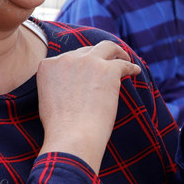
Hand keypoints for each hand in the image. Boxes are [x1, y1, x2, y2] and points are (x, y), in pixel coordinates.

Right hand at [36, 40, 139, 172]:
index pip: (68, 57)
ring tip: (124, 58)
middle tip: (109, 63)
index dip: (81, 63)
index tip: (89, 70)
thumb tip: (73, 84)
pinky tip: (136, 72)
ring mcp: (88, 62)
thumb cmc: (61, 128)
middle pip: (87, 51)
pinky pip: (123, 63)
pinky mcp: (108, 70)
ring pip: (107, 47)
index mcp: (48, 65)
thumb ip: (56, 85)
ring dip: (117, 52)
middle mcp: (67, 58)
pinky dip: (131, 67)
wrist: (72, 136)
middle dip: (98, 56)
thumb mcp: (47, 100)